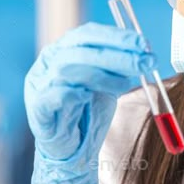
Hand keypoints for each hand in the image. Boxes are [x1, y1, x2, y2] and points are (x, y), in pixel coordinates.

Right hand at [24, 21, 155, 183]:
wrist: (71, 150)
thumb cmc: (87, 113)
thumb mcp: (108, 85)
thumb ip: (121, 69)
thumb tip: (145, 54)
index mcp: (65, 50)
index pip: (89, 34)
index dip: (117, 37)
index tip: (143, 44)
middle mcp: (49, 62)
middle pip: (81, 50)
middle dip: (117, 55)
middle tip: (144, 62)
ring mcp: (40, 84)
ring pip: (68, 70)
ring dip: (102, 75)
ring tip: (125, 85)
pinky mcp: (38, 108)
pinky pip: (52, 96)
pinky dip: (71, 94)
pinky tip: (87, 97)